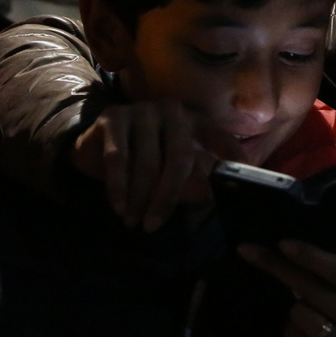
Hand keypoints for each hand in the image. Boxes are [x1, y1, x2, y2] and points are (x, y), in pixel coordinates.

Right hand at [73, 101, 241, 231]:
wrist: (97, 149)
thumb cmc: (147, 164)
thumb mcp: (177, 175)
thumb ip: (199, 185)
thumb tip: (221, 199)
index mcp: (196, 122)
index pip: (221, 139)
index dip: (233, 158)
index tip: (238, 185)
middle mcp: (173, 111)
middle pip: (179, 158)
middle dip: (166, 196)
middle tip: (153, 226)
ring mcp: (143, 110)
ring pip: (146, 162)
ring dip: (138, 198)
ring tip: (132, 222)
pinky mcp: (114, 116)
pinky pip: (117, 157)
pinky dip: (118, 186)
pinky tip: (118, 206)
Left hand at [239, 240, 335, 336]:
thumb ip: (335, 274)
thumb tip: (287, 251)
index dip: (309, 256)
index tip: (282, 244)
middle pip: (312, 289)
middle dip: (280, 269)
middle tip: (251, 252)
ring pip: (298, 313)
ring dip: (295, 310)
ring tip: (310, 314)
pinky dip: (291, 330)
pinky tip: (305, 334)